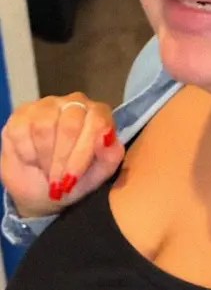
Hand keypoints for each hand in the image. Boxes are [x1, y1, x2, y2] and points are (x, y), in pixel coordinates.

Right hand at [0, 94, 125, 218]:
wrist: (41, 187)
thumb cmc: (76, 177)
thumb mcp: (99, 173)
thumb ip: (110, 155)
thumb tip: (107, 138)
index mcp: (100, 114)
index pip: (98, 124)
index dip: (83, 154)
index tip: (73, 179)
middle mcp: (76, 103)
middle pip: (70, 125)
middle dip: (63, 160)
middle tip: (59, 182)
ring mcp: (47, 105)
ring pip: (44, 127)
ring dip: (45, 158)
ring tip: (48, 172)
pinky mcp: (22, 113)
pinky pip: (21, 131)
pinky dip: (27, 153)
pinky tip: (33, 161)